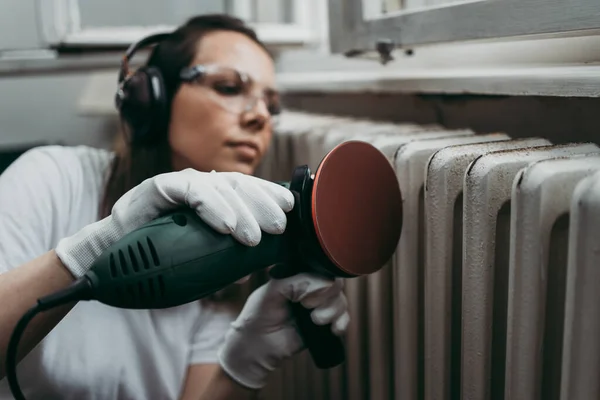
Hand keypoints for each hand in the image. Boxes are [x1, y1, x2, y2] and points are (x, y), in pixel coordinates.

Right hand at [55, 169, 293, 277]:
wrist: (109, 259)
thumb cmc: (156, 257)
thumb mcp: (198, 256)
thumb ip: (223, 255)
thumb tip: (253, 266)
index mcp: (211, 199)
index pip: (246, 190)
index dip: (269, 195)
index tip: (289, 208)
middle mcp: (198, 186)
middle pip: (239, 185)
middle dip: (262, 203)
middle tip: (279, 225)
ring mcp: (179, 184)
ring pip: (219, 186)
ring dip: (240, 211)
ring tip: (253, 236)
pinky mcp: (159, 187)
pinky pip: (191, 191)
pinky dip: (212, 207)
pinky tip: (226, 225)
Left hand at [218, 273, 349, 389]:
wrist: (257, 345)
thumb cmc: (259, 314)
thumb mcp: (272, 290)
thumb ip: (296, 282)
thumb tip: (324, 284)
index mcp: (298, 275)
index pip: (321, 268)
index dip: (319, 283)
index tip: (304, 298)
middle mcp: (312, 288)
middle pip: (336, 283)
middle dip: (326, 298)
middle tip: (307, 307)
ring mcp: (320, 305)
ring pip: (341, 300)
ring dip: (331, 312)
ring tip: (315, 321)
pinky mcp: (325, 323)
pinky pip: (345, 318)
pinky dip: (342, 323)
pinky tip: (333, 329)